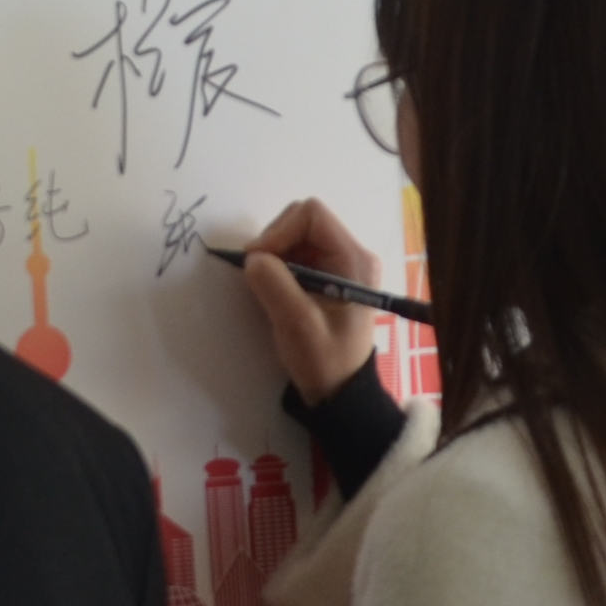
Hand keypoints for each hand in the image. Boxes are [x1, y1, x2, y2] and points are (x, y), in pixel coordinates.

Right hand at [234, 196, 390, 404]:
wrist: (338, 391)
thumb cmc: (325, 361)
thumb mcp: (298, 326)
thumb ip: (275, 286)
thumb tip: (252, 257)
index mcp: (353, 260)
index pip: (311, 215)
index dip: (278, 231)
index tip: (257, 261)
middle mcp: (349, 254)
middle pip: (302, 221)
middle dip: (274, 243)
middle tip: (259, 276)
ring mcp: (338, 264)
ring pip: (295, 236)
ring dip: (274, 256)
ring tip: (268, 288)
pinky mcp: (325, 275)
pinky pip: (295, 254)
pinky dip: (278, 266)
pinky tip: (275, 292)